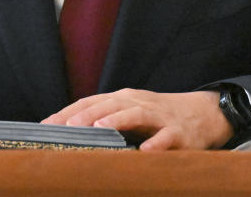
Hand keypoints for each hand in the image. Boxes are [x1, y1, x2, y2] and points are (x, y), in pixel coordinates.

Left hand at [42, 88, 232, 150]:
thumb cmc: (158, 117)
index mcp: (124, 99)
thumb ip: (106, 120)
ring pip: (136, 114)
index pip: (91, 102)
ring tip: (101, 127)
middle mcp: (139, 103)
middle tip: (68, 125)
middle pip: (110, 104)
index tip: (47, 124)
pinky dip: (156, 143)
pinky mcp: (178, 132)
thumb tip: (69, 133)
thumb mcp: (131, 113)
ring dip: (118, 120)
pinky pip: (166, 137)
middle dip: (87, 114)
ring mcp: (159, 116)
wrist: (203, 114)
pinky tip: (145, 151)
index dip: (69, 112)